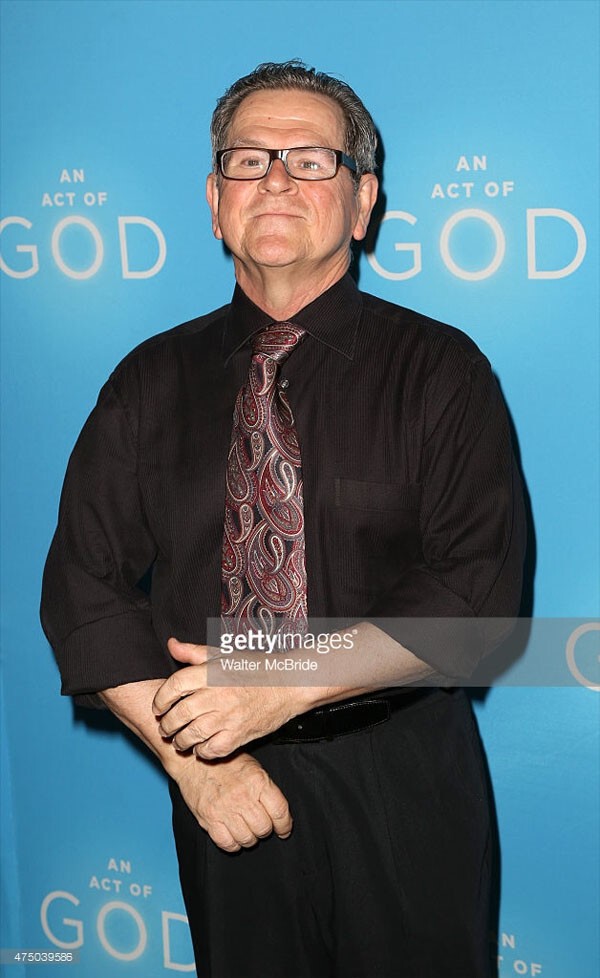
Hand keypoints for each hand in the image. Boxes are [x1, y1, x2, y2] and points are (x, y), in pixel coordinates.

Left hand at [153, 638, 297, 758]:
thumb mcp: (223, 655)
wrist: (288, 684)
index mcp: (210, 673)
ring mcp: (227, 717)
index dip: (160, 699)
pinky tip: (201, 747)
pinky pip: (210, 750)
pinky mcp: (237, 736)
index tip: (159, 707)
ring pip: (191, 735)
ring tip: (180, 740)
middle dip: (167, 725)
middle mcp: (216, 695)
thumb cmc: (255, 668)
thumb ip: (194, 652)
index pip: (174, 686)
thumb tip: (171, 644)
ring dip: (180, 741)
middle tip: (166, 727)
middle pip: (178, 714)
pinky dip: (201, 751)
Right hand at [176, 751, 292, 851]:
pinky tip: (234, 836)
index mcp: (257, 781)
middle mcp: (242, 797)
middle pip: (264, 828)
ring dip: (250, 838)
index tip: (284, 830)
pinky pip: (227, 843)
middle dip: (265, 830)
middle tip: (261, 825)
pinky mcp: (209, 819)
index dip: (285, 825)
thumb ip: (266, 788)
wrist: (194, 762)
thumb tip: (279, 812)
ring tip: (247, 830)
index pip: (279, 811)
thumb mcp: (253, 767)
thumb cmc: (225, 763)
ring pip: (247, 839)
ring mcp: (225, 809)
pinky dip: (233, 844)